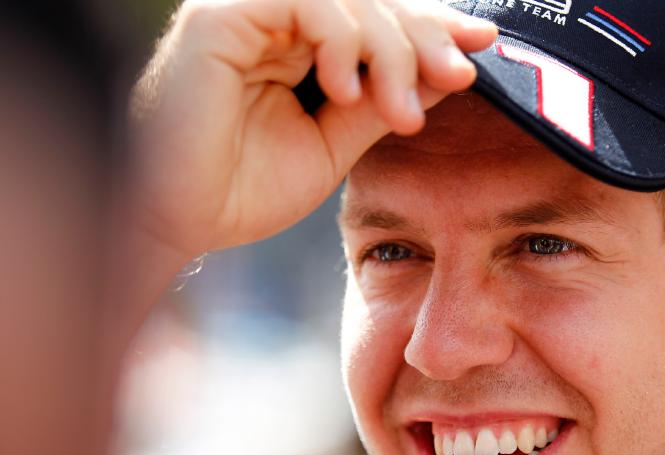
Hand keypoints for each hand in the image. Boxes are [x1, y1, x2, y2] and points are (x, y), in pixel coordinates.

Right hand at [130, 0, 496, 258]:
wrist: (182, 222)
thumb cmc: (247, 188)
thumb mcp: (337, 143)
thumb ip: (386, 100)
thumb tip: (449, 69)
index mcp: (302, 45)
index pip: (378, 18)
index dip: (431, 26)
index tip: (482, 44)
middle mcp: (277, 19)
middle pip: (372, 0)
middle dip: (424, 37)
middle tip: (458, 77)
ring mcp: (250, 11)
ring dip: (389, 50)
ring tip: (399, 114)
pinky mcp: (222, 15)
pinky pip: (305, 2)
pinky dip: (339, 40)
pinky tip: (344, 90)